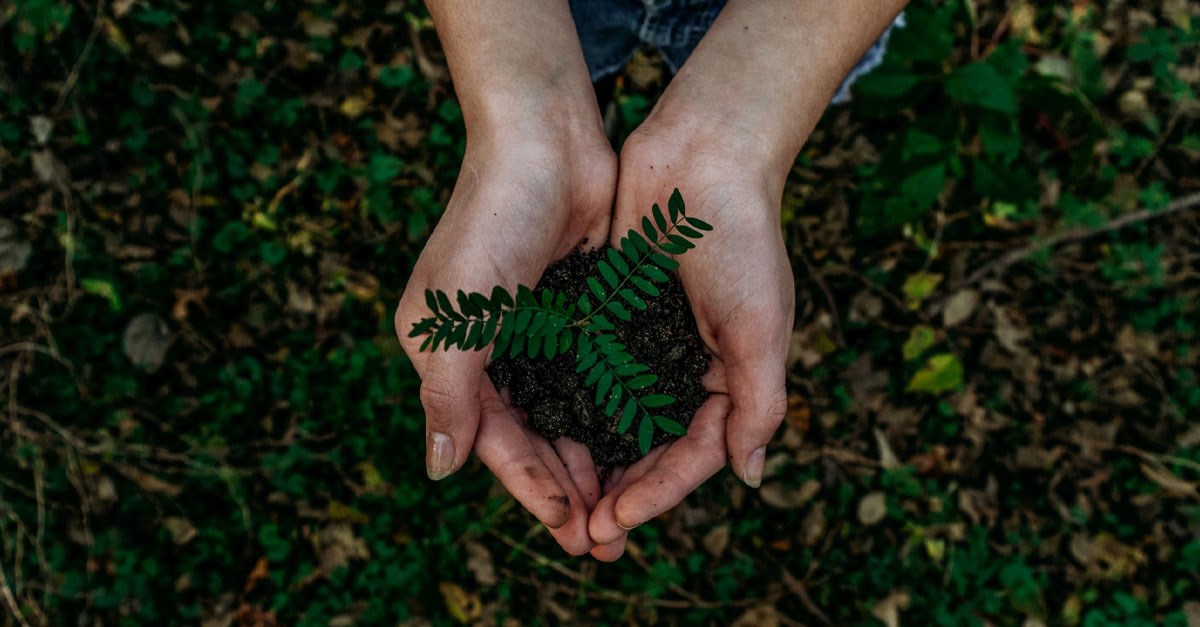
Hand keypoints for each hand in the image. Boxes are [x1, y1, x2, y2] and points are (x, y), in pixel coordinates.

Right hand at [395, 131, 615, 555]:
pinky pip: (596, 377)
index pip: (492, 439)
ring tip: (625, 507)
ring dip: (593, 460)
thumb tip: (439, 471)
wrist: (546, 140)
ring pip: (567, 414)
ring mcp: (536, 331)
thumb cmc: (491, 221)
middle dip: (565, 488)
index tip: (569, 527)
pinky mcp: (578, 311)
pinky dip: (613, 413)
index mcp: (449, 354)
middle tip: (604, 539)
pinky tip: (640, 444)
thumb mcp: (456, 315)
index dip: (530, 486)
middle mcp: (490, 350)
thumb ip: (448, 395)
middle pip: (532, 436)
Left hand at [586, 121, 793, 560]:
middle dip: (621, 491)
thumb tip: (749, 476)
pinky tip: (541, 432)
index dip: (659, 493)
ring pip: (614, 418)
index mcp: (729, 378)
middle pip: (650, 448)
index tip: (618, 520)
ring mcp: (646, 343)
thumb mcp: (761, 326)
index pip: (694, 454)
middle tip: (584, 532)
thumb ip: (759, 403)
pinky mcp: (610, 314)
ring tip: (559, 499)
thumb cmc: (742, 239)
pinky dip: (570, 405)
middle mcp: (685, 368)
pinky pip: (588, 372)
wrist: (702, 156)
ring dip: (591, 460)